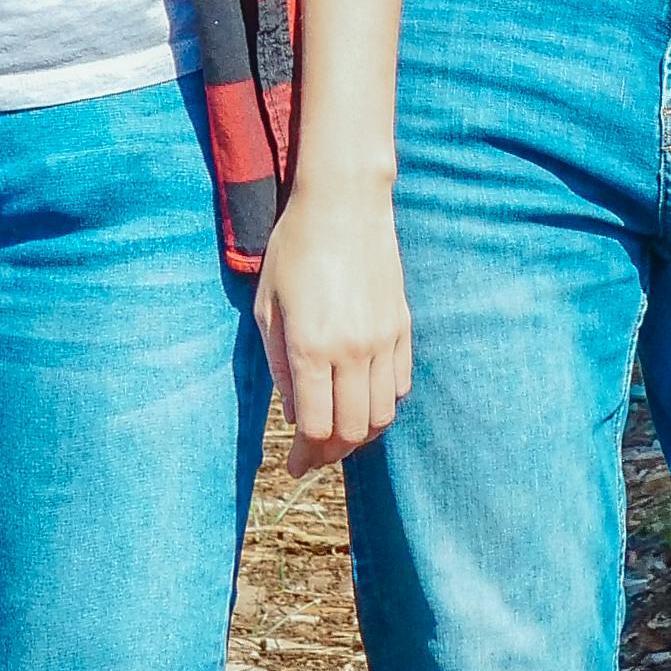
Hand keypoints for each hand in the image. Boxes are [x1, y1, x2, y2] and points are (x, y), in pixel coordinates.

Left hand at [255, 171, 412, 475]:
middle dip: (331, 454)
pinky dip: (382, 405)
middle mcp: (351, 350)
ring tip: (338, 435)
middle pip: (352, 431)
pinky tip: (361, 400)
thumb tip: (297, 415)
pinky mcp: (402, 327)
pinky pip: (399, 386)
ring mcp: (383, 340)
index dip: (305, 456)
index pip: (316, 428)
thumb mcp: (267, 307)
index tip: (294, 466)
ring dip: (359, 435)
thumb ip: (279, 366)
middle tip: (313, 456)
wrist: (344, 204)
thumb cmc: (294, 250)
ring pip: (381, 415)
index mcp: (310, 347)